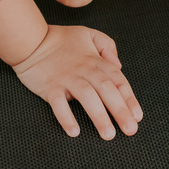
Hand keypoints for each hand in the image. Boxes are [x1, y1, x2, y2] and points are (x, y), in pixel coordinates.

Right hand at [12, 24, 141, 138]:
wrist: (31, 40)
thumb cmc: (61, 39)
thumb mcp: (89, 34)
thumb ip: (107, 46)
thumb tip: (119, 65)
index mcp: (95, 60)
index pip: (118, 80)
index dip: (129, 98)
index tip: (137, 116)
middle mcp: (84, 70)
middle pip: (106, 90)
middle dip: (120, 110)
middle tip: (130, 129)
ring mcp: (67, 79)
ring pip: (87, 97)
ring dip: (99, 116)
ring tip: (108, 134)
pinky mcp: (50, 87)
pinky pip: (59, 104)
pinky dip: (66, 117)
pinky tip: (74, 131)